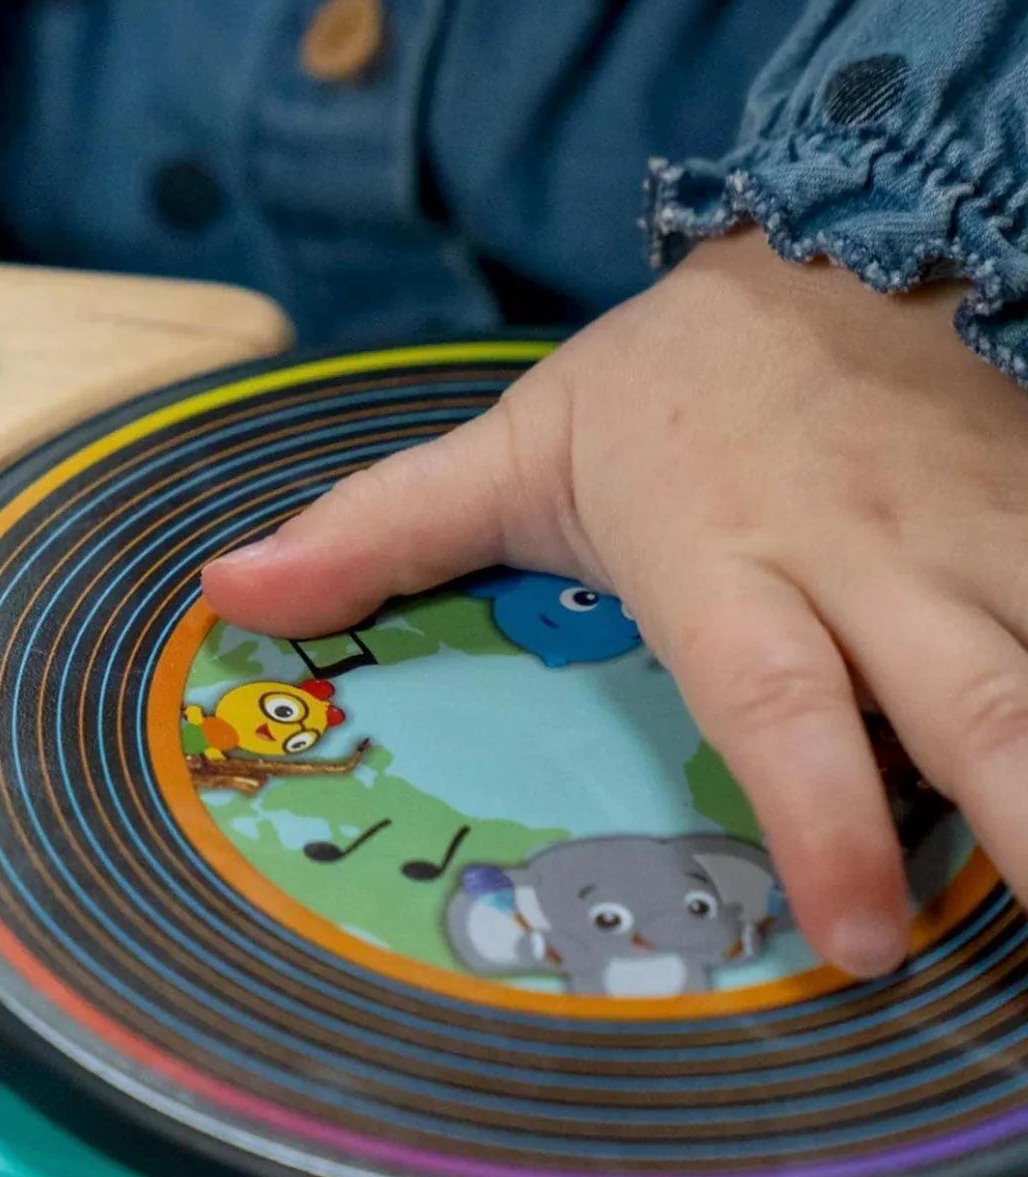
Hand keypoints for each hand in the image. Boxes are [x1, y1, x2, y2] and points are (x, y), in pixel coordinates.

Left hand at [203, 227, 1027, 981]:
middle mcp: (872, 558)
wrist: (840, 235)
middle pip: (980, 700)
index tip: (861, 941)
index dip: (820, 820)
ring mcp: (992, 540)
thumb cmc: (671, 381)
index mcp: (727, 550)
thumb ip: (379, 529)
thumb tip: (226, 588)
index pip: (778, 695)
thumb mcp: (518, 447)